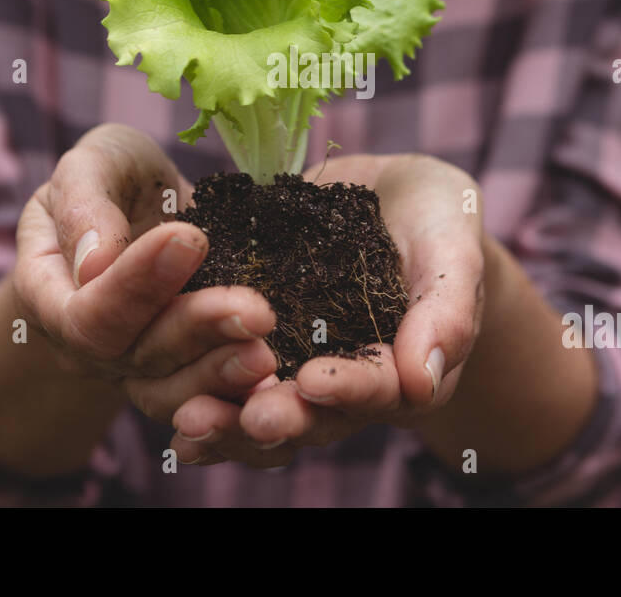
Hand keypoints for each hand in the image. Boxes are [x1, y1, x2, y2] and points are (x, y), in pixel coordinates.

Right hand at [13, 124, 279, 424]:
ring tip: (267, 354)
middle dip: (196, 330)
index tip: (189, 237)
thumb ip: (83, 202)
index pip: (85, 313)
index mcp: (48, 292)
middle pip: (135, 356)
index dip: (135, 285)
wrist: (147, 205)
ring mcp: (131, 367)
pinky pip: (206, 397)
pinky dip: (239, 391)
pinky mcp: (180, 373)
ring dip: (222, 373)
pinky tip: (276, 379)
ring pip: (171, 390)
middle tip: (255, 310)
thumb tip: (95, 263)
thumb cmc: (113, 177)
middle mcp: (84, 344)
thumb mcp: (94, 164)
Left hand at [167, 153, 484, 466]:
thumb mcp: (452, 246)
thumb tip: (423, 380)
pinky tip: (168, 411)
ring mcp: (300, 365)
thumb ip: (446, 310)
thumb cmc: (439, 218)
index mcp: (404, 370)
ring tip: (189, 424)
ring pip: (264, 409)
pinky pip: (228, 379)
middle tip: (249, 417)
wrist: (395, 197)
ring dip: (229, 423)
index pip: (379, 391)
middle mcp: (348, 383)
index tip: (315, 379)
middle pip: (315, 416)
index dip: (348, 389)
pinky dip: (201, 394)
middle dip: (280, 419)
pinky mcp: (261, 341)